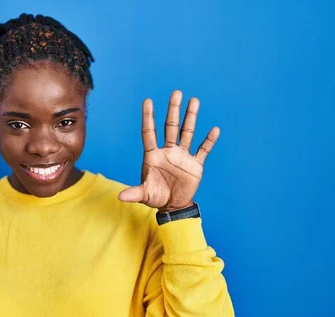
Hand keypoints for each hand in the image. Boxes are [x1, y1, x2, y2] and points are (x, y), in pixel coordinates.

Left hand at [118, 90, 218, 211]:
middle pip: (170, 127)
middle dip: (173, 110)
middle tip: (176, 93)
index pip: (149, 133)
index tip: (147, 101)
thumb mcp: (144, 194)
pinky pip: (203, 150)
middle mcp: (167, 151)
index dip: (148, 118)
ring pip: (187, 133)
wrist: (173, 205)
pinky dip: (209, 141)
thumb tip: (120, 197)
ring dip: (191, 118)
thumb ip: (134, 193)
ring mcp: (182, 156)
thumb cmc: (156, 197)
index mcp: (153, 156)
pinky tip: (214, 129)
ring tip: (194, 101)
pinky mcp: (195, 164)